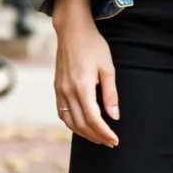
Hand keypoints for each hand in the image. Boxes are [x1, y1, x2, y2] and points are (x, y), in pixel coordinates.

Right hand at [51, 0, 119, 146]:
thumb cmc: (93, 46)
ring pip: (69, 122)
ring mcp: (60, 90)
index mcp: (82, 87)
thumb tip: (114, 116)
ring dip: (84, 134)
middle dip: (97, 136)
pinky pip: (62, 113)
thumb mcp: (108, 68)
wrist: (72, 30)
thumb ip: (111, 94)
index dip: (104, 133)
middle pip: (81, 124)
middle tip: (110, 142)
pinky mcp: (57, 87)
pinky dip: (72, 124)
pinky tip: (82, 126)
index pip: (94, 119)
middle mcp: (68, 91)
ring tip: (98, 138)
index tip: (115, 140)